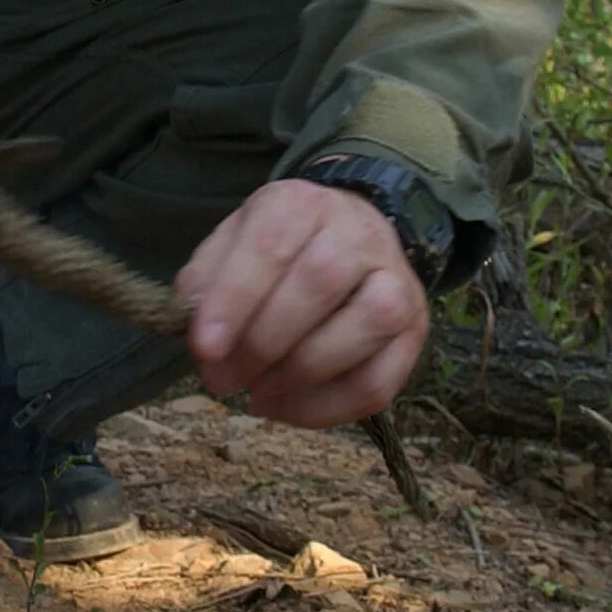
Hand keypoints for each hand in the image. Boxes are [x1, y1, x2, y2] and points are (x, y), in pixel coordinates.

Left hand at [176, 179, 427, 428]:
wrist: (348, 242)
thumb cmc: (279, 252)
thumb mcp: (232, 246)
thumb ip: (206, 281)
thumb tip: (198, 332)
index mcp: (302, 204)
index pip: (272, 244)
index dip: (235, 299)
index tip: (204, 347)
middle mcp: (358, 234)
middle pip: (320, 281)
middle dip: (263, 342)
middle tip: (224, 378)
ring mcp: (397, 281)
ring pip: (368, 323)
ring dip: (302, 374)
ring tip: (259, 391)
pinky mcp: (414, 332)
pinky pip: (380, 381)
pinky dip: (329, 408)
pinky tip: (289, 406)